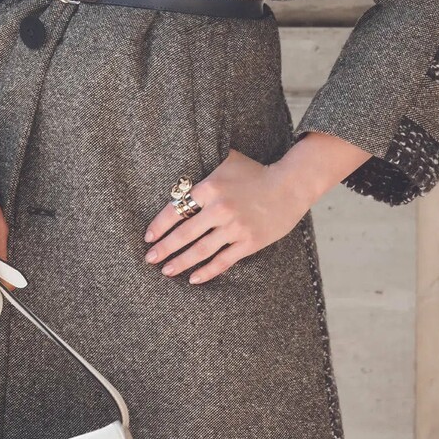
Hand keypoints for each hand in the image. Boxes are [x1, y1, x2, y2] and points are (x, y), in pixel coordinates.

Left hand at [142, 148, 308, 282]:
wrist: (290, 186)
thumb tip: (180, 162)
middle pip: (184, 234)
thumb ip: (204, 163)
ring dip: (180, 262)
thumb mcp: (227, 160)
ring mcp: (235, 227)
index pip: (176, 209)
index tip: (148, 237)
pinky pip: (223, 261)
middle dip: (164, 248)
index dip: (159, 226)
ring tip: (166, 270)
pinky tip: (193, 278)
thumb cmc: (255, 172)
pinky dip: (207, 271)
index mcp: (210, 188)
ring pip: (201, 250)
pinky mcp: (249, 242)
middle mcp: (220, 209)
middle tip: (149, 258)